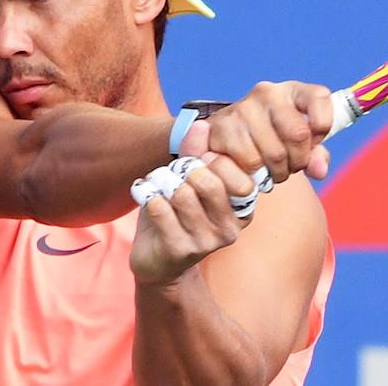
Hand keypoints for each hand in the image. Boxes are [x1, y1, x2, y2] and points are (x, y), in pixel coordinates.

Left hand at [129, 155, 255, 285]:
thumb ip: (197, 152)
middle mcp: (230, 229)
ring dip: (162, 183)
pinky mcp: (180, 250)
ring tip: (157, 186)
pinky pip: (159, 208)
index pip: (232, 170)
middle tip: (171, 174)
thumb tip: (201, 125)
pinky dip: (147, 195)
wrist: (157, 262)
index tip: (193, 163)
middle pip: (207, 181)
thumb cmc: (177, 216)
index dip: (206, 158)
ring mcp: (206, 243)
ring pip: (181, 194)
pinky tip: (145, 197)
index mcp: (242, 210)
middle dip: (182, 170)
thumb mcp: (190, 181)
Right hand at [185, 81, 332, 183]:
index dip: (323, 127)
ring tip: (270, 170)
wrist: (226, 139)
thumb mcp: (298, 143)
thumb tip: (319, 170)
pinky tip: (253, 171)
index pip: (320, 97)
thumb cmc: (270, 139)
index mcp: (291, 90)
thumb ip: (316, 155)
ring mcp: (242, 108)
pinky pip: (251, 163)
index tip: (313, 141)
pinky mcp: (222, 127)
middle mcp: (267, 93)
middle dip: (298, 161)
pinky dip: (255, 176)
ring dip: (276, 173)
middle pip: (298, 134)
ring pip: (274, 154)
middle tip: (289, 166)